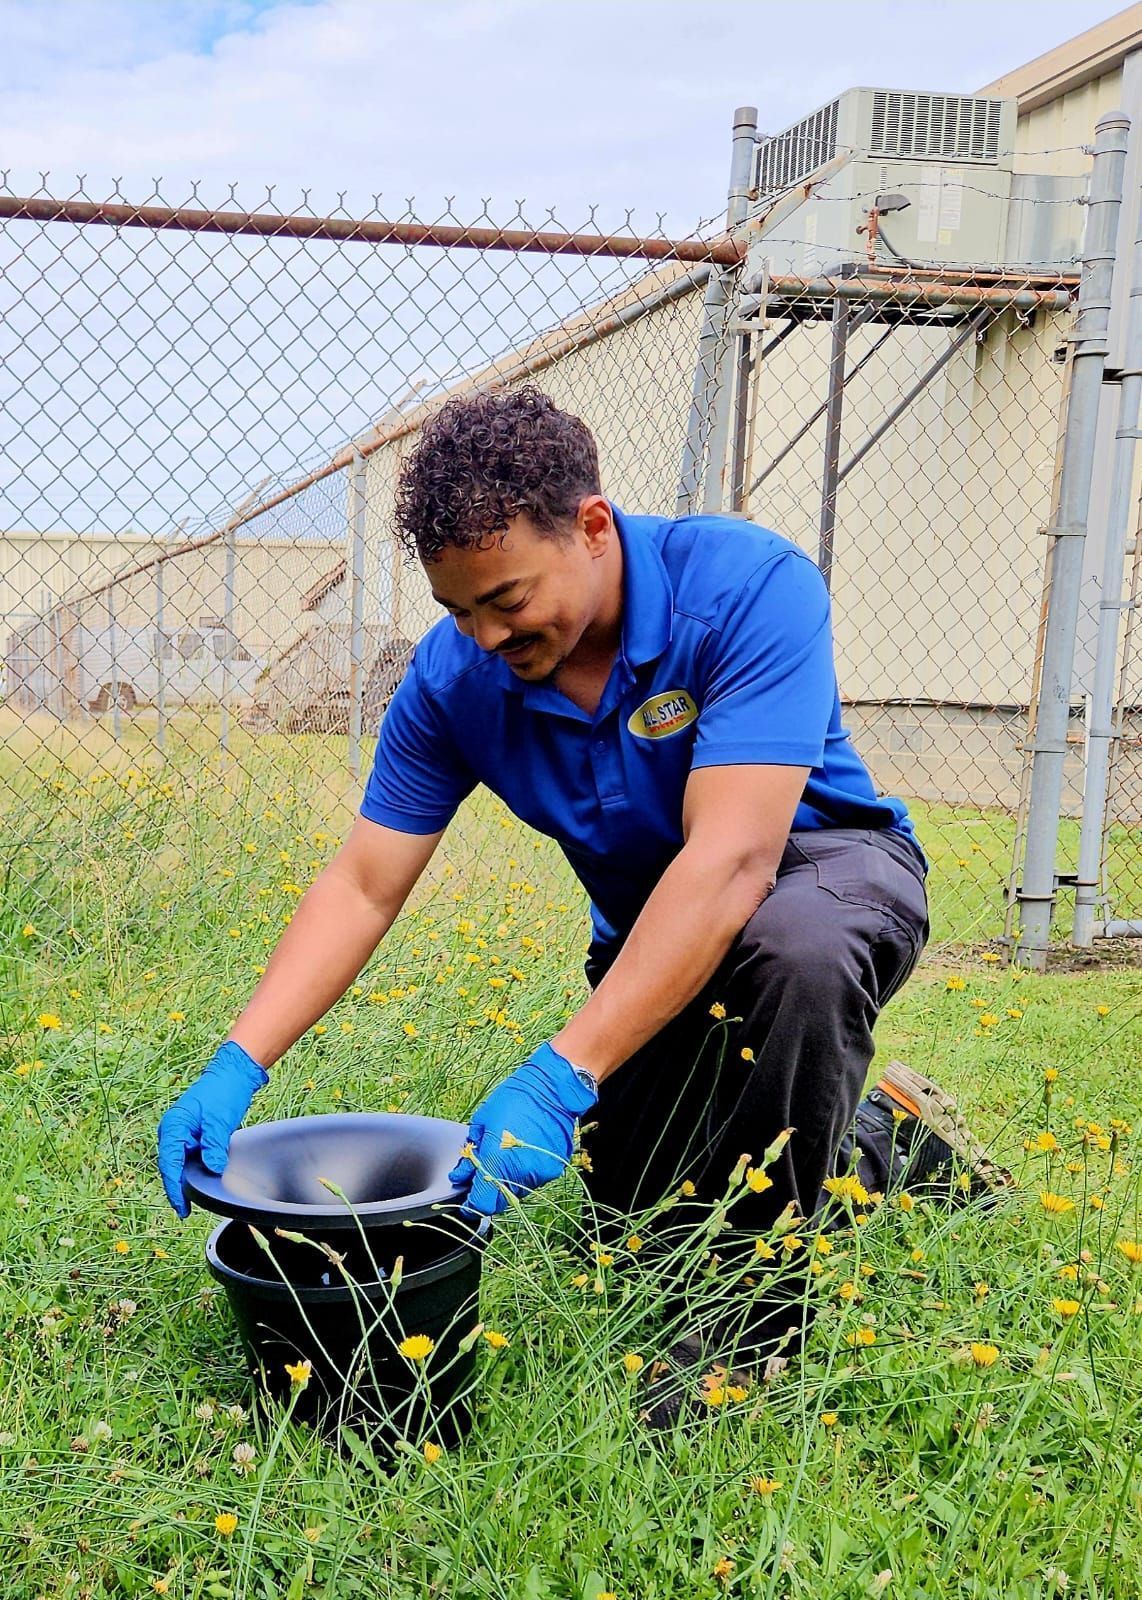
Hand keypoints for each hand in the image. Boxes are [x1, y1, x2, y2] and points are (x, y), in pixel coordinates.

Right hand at [157, 1040, 268, 1217]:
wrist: (233, 1075)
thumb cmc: (223, 1093)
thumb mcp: (220, 1120)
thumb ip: (214, 1146)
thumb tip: (213, 1170)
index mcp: (173, 1127)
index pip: (169, 1164)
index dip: (174, 1189)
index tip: (181, 1208)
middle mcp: (173, 1132)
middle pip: (172, 1167)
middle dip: (178, 1188)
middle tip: (187, 1211)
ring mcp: (182, 1134)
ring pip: (181, 1164)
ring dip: (187, 1180)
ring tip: (195, 1201)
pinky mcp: (194, 1136)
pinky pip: (191, 1158)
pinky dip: (196, 1170)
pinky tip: (203, 1182)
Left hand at [447, 1041, 597, 1217]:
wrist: (552, 1089)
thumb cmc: (513, 1100)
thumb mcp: (482, 1124)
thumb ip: (470, 1155)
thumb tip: (460, 1175)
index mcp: (498, 1163)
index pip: (482, 1205)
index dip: (472, 1205)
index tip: (468, 1198)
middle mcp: (520, 1174)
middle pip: (500, 1201)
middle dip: (489, 1191)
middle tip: (485, 1171)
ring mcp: (540, 1174)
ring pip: (517, 1191)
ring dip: (508, 1181)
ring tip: (507, 1155)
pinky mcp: (554, 1169)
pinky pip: (534, 1179)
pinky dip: (525, 1172)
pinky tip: (524, 1151)